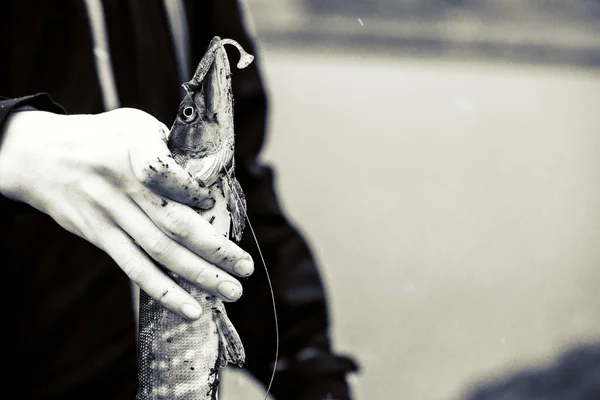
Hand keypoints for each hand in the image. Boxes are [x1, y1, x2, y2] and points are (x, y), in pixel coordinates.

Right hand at [0, 108, 253, 318]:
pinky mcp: (100, 236)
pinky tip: (190, 307)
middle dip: (215, 250)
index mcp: (135, 152)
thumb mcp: (136, 124)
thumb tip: (211, 178)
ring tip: (232, 291)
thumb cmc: (101, 137)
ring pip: (160, 252)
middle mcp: (123, 188)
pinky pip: (134, 268)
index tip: (215, 203)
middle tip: (246, 268)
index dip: (196, 193)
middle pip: (174, 224)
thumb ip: (171, 147)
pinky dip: (163, 290)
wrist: (40, 156)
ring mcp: (110, 216)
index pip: (170, 177)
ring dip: (198, 276)